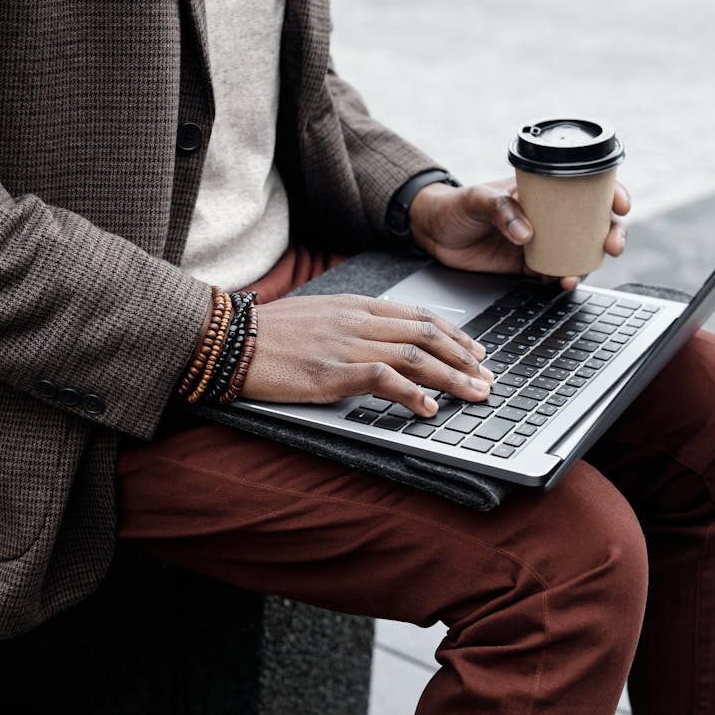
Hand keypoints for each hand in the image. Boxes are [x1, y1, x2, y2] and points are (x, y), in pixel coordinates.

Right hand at [239, 294, 495, 417]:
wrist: (227, 340)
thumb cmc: (266, 334)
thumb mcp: (316, 317)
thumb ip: (350, 325)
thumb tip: (380, 341)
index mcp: (354, 306)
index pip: (418, 315)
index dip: (454, 334)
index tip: (475, 351)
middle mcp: (356, 321)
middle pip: (425, 334)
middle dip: (463, 357)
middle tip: (487, 377)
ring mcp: (345, 345)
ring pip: (415, 355)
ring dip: (451, 377)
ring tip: (474, 394)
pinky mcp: (330, 372)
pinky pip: (383, 379)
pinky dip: (412, 394)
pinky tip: (428, 409)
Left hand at [409, 178, 631, 289]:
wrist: (433, 231)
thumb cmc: (456, 204)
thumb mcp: (478, 199)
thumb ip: (501, 210)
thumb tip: (526, 234)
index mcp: (542, 191)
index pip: (586, 188)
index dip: (611, 194)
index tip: (620, 205)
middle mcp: (547, 216)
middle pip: (592, 223)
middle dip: (611, 234)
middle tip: (612, 245)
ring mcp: (539, 241)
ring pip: (577, 251)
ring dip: (587, 262)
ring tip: (578, 271)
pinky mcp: (527, 264)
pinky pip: (553, 272)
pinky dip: (562, 278)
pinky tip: (562, 282)